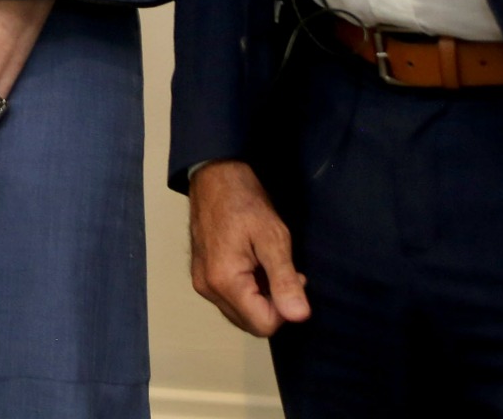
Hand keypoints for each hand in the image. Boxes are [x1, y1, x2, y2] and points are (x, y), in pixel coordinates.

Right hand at [188, 159, 308, 335]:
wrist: (215, 176)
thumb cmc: (244, 202)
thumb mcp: (273, 238)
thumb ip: (284, 280)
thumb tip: (300, 317)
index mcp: (224, 281)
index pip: (264, 325)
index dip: (286, 308)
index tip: (292, 276)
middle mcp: (208, 289)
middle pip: (251, 323)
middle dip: (274, 305)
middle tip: (285, 270)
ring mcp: (202, 283)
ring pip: (241, 314)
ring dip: (262, 299)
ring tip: (269, 265)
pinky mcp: (202, 276)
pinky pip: (230, 300)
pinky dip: (248, 291)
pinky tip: (255, 265)